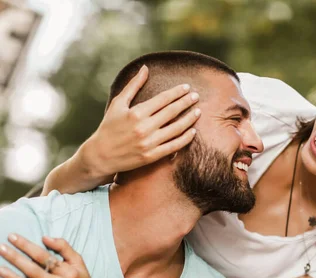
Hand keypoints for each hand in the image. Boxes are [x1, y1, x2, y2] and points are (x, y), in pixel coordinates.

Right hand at [77, 64, 201, 179]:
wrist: (101, 155)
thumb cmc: (109, 126)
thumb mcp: (118, 104)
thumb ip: (133, 86)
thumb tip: (145, 68)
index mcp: (136, 113)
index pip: (163, 99)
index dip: (177, 92)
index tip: (187, 87)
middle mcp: (144, 127)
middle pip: (172, 111)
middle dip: (186, 102)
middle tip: (197, 96)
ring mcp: (149, 143)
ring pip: (176, 128)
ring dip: (189, 119)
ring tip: (198, 111)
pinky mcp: (152, 156)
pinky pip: (174, 146)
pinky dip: (185, 138)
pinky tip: (193, 131)